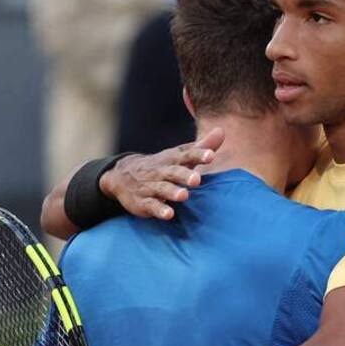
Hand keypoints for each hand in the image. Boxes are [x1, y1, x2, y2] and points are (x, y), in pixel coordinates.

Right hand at [100, 129, 224, 219]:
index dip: (198, 154)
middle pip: (173, 172)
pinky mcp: (143, 202)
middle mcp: (161, 171)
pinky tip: (169, 214)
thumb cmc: (161, 166)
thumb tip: (221, 131)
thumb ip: (201, 147)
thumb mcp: (179, 155)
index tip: (211, 155)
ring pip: (162, 188)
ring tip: (184, 195)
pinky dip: (159, 210)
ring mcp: (151, 186)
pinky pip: (151, 206)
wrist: (123, 176)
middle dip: (184, 175)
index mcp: (172, 159)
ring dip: (172, 192)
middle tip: (197, 179)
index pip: (186, 154)